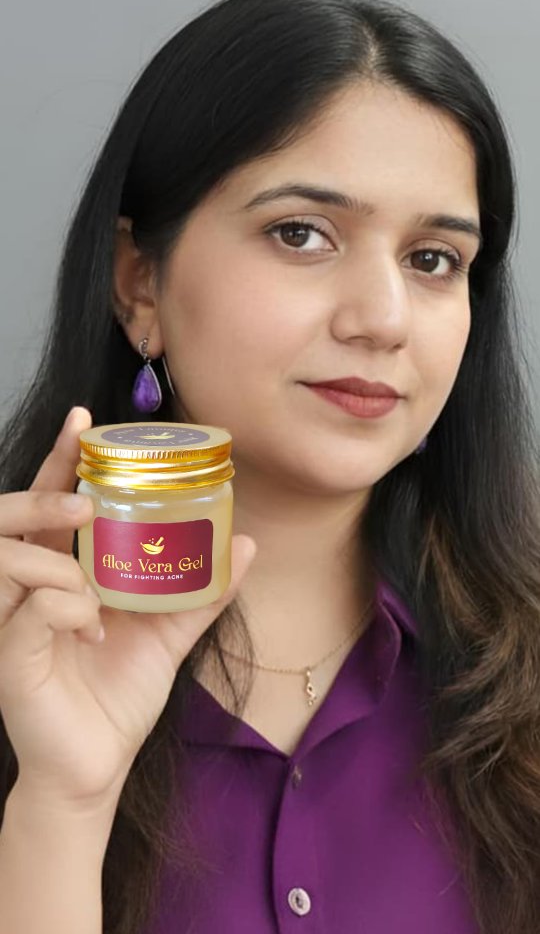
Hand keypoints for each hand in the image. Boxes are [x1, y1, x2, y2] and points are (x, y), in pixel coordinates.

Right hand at [0, 407, 255, 810]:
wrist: (99, 766)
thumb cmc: (121, 693)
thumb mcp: (170, 634)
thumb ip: (201, 590)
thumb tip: (243, 542)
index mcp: (60, 572)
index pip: (50, 504)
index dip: (60, 459)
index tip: (84, 418)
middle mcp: (27, 589)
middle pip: (11, 517)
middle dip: (45, 494)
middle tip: (86, 496)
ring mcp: (12, 621)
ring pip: (11, 558)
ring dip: (57, 559)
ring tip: (94, 583)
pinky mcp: (11, 656)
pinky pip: (31, 609)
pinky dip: (67, 607)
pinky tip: (93, 629)